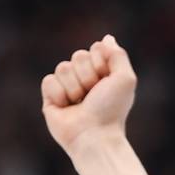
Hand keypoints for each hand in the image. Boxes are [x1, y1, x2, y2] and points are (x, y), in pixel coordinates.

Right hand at [40, 34, 136, 155]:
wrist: (95, 135)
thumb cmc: (112, 110)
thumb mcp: (125, 79)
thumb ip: (117, 55)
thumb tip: (107, 39)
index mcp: (103, 74)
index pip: (95, 49)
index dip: (100, 63)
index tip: (106, 81)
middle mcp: (85, 79)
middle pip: (78, 55)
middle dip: (88, 75)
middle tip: (94, 95)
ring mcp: (67, 88)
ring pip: (63, 67)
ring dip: (75, 86)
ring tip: (81, 103)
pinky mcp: (51, 98)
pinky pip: (49, 80)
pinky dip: (59, 94)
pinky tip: (67, 108)